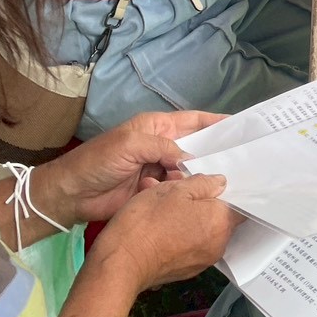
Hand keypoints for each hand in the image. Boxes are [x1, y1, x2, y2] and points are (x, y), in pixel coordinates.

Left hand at [32, 110, 229, 225]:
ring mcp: (160, 170)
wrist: (71, 194)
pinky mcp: (156, 191)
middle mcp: (163, 146)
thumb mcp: (131, 143)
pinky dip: (189, 192)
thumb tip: (192, 159)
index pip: (195, 120)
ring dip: (203, 174)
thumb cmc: (98, 161)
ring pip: (191, 170)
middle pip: (198, 146)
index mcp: (158, 127)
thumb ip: (164, 147)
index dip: (218, 122)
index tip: (243, 126)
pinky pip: (179, 190)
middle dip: (217, 151)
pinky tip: (205, 196)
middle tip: (245, 159)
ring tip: (228, 179)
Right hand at [89, 174, 240, 292]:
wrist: (120, 264)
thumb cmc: (148, 222)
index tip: (215, 183)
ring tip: (163, 202)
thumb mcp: (174, 190)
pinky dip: (180, 233)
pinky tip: (160, 223)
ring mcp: (201, 261)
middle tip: (180, 188)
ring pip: (202, 230)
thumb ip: (203, 184)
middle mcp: (218, 245)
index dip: (228, 191)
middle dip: (202, 201)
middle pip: (218, 217)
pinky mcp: (184, 271)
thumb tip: (221, 183)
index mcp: (221, 223)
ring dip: (188, 215)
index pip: (239, 204)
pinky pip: (189, 245)